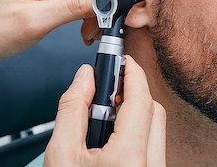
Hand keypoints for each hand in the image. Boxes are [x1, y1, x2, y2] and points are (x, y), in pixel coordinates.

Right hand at [44, 56, 165, 166]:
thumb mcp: (60, 155)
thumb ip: (71, 110)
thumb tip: (85, 78)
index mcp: (129, 159)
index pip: (141, 100)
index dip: (132, 73)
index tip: (123, 60)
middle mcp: (150, 166)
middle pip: (154, 112)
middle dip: (134, 92)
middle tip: (110, 86)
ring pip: (157, 129)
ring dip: (135, 114)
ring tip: (105, 118)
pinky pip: (153, 146)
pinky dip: (137, 133)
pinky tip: (114, 137)